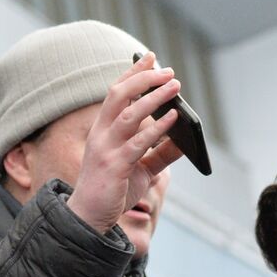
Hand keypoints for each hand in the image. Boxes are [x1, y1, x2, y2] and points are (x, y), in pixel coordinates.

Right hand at [67, 53, 184, 234]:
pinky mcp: (115, 166)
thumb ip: (160, 153)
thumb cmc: (113, 191)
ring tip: (175, 86)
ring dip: (154, 97)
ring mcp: (105, 149)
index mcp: (102, 130)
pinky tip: (173, 118)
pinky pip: (138, 142)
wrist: (90, 218)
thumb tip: (185, 139)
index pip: (116, 92)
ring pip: (129, 113)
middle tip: (168, 70)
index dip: (133, 72)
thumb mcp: (142, 168)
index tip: (151, 58)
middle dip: (143, 78)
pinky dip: (157, 128)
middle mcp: (101, 134)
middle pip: (119, 94)